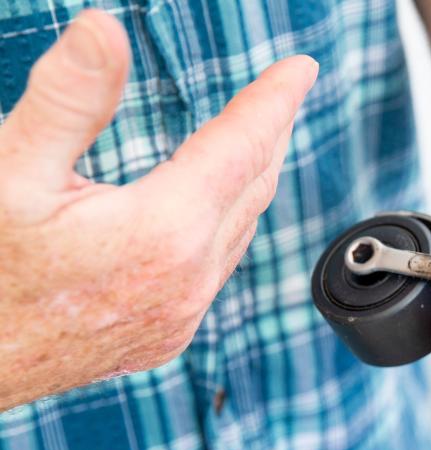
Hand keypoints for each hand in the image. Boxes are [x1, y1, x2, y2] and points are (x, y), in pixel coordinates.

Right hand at [0, 10, 317, 409]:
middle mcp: (188, 281)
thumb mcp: (11, 170)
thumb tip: (105, 30)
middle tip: (285, 94)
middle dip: (272, 133)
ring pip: (240, 232)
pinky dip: (228, 227)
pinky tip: (216, 211)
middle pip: (253, 188)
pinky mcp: (166, 337)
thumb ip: (66, 99)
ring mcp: (180, 317)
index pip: (241, 147)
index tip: (300, 70)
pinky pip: (218, 270)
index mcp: (163, 233)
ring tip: (259, 142)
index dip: (273, 101)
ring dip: (253, 181)